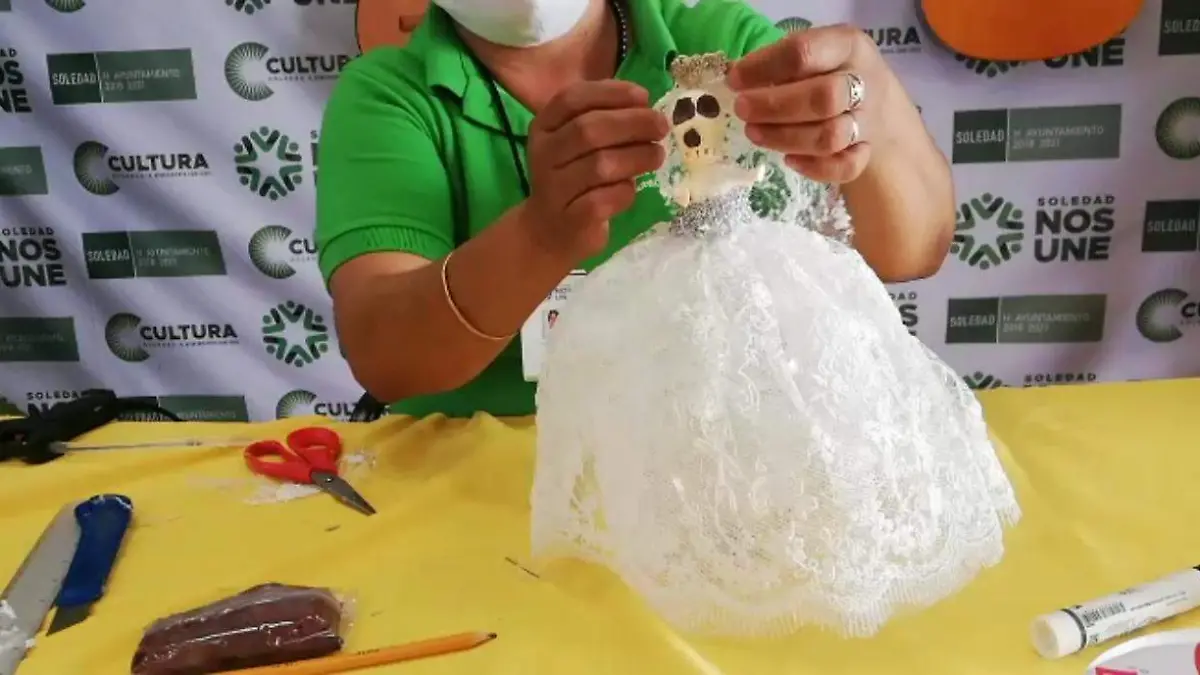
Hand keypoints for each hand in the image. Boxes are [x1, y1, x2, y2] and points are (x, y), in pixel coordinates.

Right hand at [525, 80, 669, 258]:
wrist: (548, 231)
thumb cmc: (573, 177)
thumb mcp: (578, 143)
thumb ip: (604, 119)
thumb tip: (646, 105)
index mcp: (544, 127)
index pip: (572, 99)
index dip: (610, 93)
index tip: (644, 97)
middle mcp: (543, 154)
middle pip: (588, 130)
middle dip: (632, 123)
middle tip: (661, 127)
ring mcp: (554, 189)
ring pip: (599, 166)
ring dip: (637, 156)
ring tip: (657, 155)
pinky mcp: (570, 219)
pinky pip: (603, 200)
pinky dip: (624, 191)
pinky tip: (632, 187)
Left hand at [728, 24, 888, 183]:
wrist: (880, 106)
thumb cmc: (832, 74)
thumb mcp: (815, 55)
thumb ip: (780, 64)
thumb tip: (736, 78)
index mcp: (847, 46)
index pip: (805, 52)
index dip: (764, 67)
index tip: (735, 80)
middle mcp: (864, 81)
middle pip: (823, 97)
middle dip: (775, 106)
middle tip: (742, 109)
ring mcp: (868, 120)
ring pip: (830, 136)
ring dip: (785, 138)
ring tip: (754, 133)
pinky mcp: (866, 152)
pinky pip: (845, 166)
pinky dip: (815, 168)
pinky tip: (790, 161)